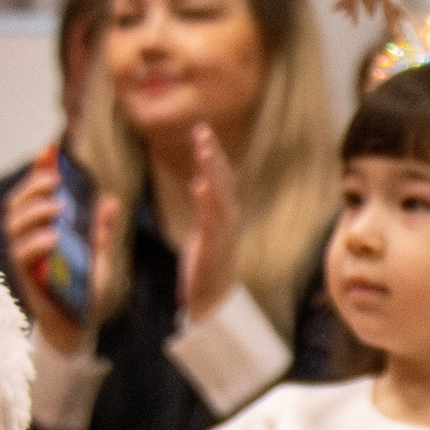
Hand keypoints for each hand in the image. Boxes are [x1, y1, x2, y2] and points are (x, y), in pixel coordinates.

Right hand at [2, 151, 122, 350]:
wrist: (80, 323)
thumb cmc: (84, 286)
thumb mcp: (100, 254)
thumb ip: (102, 230)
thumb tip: (111, 201)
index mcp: (40, 230)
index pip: (30, 196)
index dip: (34, 174)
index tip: (46, 154)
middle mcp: (26, 240)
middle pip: (15, 206)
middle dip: (32, 188)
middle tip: (55, 180)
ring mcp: (24, 259)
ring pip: (13, 227)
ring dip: (33, 212)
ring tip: (57, 206)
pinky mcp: (27, 277)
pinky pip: (22, 257)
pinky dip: (37, 244)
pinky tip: (53, 237)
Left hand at [178, 122, 242, 319]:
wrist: (213, 299)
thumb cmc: (207, 264)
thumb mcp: (206, 229)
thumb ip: (206, 206)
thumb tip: (202, 181)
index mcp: (226, 213)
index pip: (221, 177)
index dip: (213, 154)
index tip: (202, 129)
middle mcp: (229, 219)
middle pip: (223, 180)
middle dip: (213, 155)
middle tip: (203, 130)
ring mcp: (224, 233)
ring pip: (219, 196)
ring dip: (212, 171)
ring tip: (203, 150)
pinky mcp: (213, 247)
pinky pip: (210, 221)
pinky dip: (206, 203)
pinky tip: (199, 185)